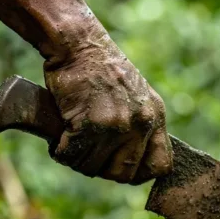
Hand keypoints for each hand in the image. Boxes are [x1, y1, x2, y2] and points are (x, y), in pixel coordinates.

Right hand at [43, 21, 171, 184]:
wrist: (79, 44)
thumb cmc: (101, 68)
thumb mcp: (135, 95)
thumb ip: (141, 125)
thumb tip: (132, 164)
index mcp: (155, 116)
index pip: (160, 166)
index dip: (138, 172)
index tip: (119, 166)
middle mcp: (140, 123)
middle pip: (123, 174)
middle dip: (102, 168)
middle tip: (87, 153)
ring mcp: (116, 125)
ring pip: (93, 167)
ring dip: (77, 159)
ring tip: (70, 142)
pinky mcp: (88, 123)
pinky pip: (71, 155)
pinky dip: (60, 151)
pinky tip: (59, 138)